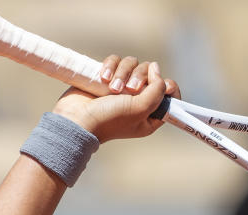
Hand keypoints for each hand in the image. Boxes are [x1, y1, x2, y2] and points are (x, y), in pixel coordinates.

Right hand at [52, 56, 179, 142]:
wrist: (77, 120)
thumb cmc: (109, 120)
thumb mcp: (140, 109)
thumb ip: (156, 89)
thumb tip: (156, 68)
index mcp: (150, 114)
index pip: (169, 95)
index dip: (168, 86)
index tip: (164, 85)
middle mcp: (138, 100)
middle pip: (151, 74)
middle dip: (141, 78)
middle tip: (130, 89)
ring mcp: (122, 88)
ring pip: (132, 64)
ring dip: (123, 73)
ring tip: (112, 87)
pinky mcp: (107, 78)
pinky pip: (115, 61)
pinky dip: (110, 66)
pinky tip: (103, 78)